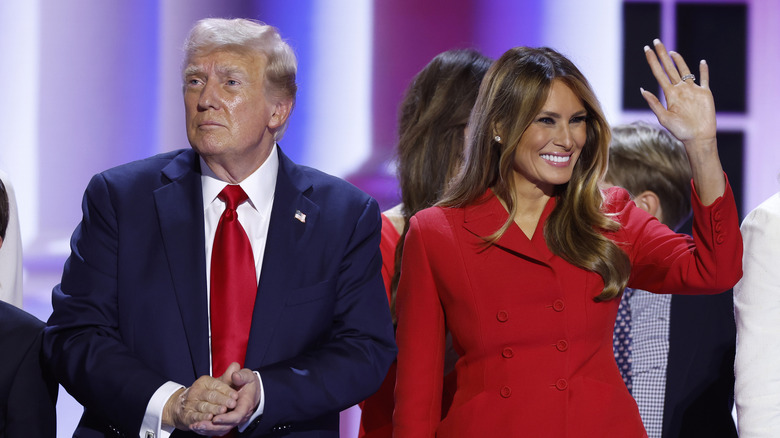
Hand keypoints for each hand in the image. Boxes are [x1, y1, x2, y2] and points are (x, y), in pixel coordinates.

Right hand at [162, 370, 237, 433]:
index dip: (227, 391)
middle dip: (222, 400)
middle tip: (232, 404)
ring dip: (214, 409)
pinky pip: (194, 416)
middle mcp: (196, 391)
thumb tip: (236, 365)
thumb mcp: (216, 384)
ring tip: (223, 411)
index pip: (216, 385)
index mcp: (204, 382)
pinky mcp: (187, 415)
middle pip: (210, 395)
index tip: (236, 396)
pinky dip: (201, 418)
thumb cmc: (207, 394)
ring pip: (203, 406)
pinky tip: (209, 418)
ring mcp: (190, 403)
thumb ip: (227, 377)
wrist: (184, 406)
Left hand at [190, 362, 261, 434]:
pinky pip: (217, 429)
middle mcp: (240, 416)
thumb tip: (235, 376)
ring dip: (207, 429)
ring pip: (221, 429)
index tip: (215, 418)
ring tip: (195, 426)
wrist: (250, 389)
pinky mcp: (227, 422)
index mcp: (246, 405)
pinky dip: (207, 429)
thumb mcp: (247, 376)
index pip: (237, 416)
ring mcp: (233, 420)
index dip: (226, 419)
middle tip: (199, 424)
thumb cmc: (248, 382)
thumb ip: (241, 376)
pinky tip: (196, 426)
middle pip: (227, 426)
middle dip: (212, 427)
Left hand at [641, 38, 724, 204]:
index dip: (652, 61)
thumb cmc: (680, 131)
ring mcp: (692, 90)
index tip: (646, 49)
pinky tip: (702, 62)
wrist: (698, 138)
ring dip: (679, 60)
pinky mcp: (705, 93)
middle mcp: (680, 90)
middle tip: (655, 41)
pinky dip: (703, 71)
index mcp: (669, 94)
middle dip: (662, 55)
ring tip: (671, 52)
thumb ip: (654, 103)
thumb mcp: (664, 118)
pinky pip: (704, 79)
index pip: (658, 73)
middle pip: (669, 68)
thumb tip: (642, 89)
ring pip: (685, 71)